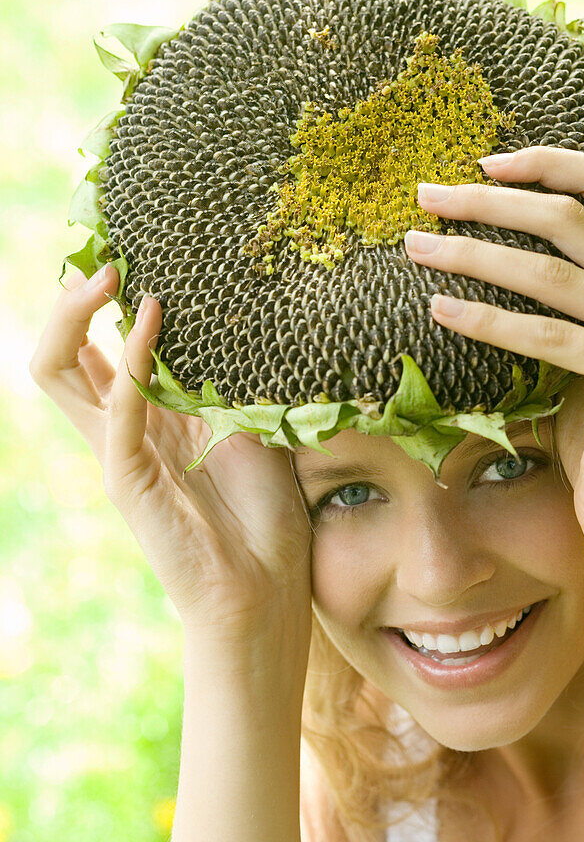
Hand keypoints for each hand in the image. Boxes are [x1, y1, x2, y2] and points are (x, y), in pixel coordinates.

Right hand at [30, 268, 312, 675]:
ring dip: (73, 317)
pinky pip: (115, 409)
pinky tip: (152, 317)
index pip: (98, 349)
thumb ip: (230, 378)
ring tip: (106, 275)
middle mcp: (123, 429)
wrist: (267, 586)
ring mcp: (119, 452)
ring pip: (57, 371)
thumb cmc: (268, 514)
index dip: (100, 302)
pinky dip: (131, 358)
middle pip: (62, 353)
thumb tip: (238, 317)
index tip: (134, 254)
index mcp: (150, 417)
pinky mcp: (127, 479)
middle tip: (105, 258)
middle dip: (70, 301)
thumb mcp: (253, 425)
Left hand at [405, 147, 583, 548]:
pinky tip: (437, 310)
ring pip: (549, 271)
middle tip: (423, 196)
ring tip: (414, 246)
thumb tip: (488, 243)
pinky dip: (485, 319)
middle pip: (569, 216)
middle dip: (488, 200)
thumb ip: (566, 295)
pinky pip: (545, 336)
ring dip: (471, 253)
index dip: (545, 163)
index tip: (480, 163)